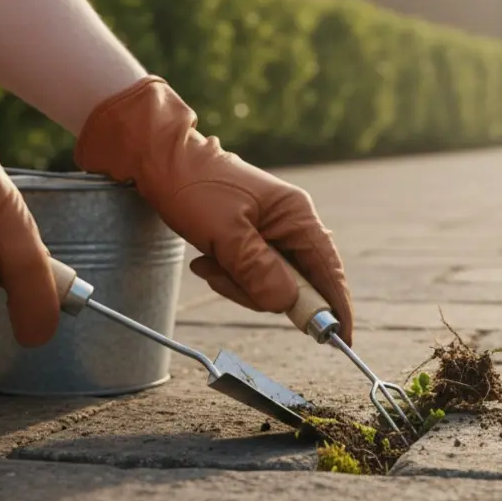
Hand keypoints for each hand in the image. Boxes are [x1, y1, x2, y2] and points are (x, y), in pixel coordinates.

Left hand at [73, 77, 353, 342]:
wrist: (160, 159)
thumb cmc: (193, 188)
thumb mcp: (224, 233)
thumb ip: (258, 270)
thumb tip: (286, 303)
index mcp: (296, 215)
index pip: (328, 270)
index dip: (336, 307)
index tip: (341, 340)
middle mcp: (292, 223)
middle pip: (298, 282)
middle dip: (262, 293)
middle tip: (226, 282)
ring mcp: (274, 231)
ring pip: (272, 282)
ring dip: (239, 284)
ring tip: (208, 264)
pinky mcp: (254, 238)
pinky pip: (253, 273)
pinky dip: (231, 276)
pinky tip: (207, 260)